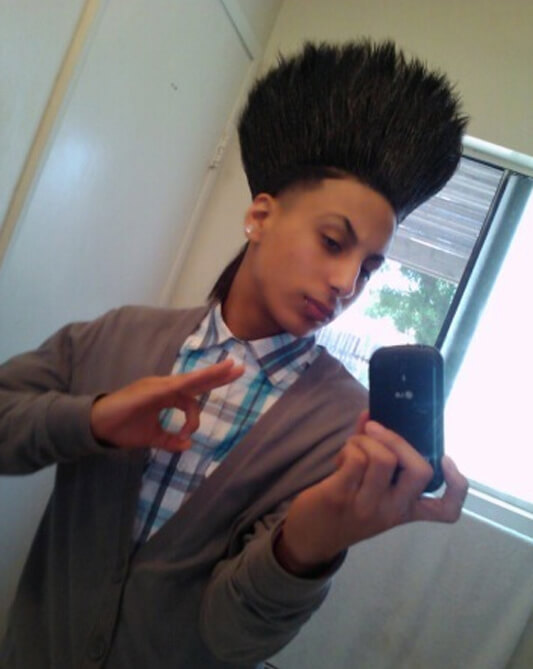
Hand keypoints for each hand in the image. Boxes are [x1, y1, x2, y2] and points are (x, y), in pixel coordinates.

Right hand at [90, 359, 243, 450]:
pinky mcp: (148, 390)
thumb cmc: (124, 427)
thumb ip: (170, 439)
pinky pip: (172, 386)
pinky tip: (199, 380)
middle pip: (196, 380)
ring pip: (189, 379)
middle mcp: (164, 387)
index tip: (193, 430)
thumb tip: (188, 444)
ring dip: (209, 374)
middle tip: (238, 367)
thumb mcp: (152, 437)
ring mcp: (157, 386)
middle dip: (218, 374)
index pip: (193, 393)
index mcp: (166, 396)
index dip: (204, 398)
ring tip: (228, 368)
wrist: (98, 426)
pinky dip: (186, 384)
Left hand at [277, 410, 468, 572]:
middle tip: (375, 430)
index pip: (446, 511)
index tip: (445, 460)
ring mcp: (368, 505)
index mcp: (405, 510)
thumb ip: (374, 450)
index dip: (457, 485)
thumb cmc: (344, 506)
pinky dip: (350, 446)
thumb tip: (371, 414)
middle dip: (398, 439)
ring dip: (366, 439)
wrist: (310, 539)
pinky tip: (342, 456)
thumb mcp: (369, 489)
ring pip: (383, 457)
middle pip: (418, 470)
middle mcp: (392, 510)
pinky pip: (356, 458)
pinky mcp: (340, 496)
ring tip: (354, 445)